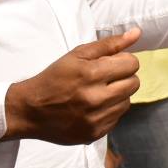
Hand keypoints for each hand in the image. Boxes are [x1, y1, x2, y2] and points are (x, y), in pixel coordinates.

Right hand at [4, 28, 140, 143]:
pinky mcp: (95, 133)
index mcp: (91, 74)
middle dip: (123, 77)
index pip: (132, 64)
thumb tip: (137, 33)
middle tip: (105, 78)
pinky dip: (109, 111)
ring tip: (97, 93)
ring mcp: (96, 119)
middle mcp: (96, 98)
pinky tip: (92, 107)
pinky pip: (117, 118)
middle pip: (134, 84)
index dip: (123, 61)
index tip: (110, 64)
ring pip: (127, 102)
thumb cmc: (54, 78)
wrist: (30, 110)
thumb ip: (109, 44)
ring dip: (117, 95)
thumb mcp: (77, 55)